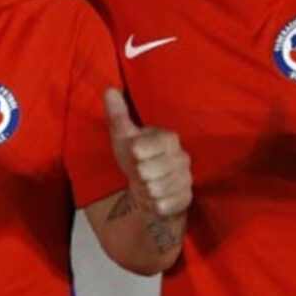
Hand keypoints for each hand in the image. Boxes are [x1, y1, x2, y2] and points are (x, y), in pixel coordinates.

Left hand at [105, 87, 191, 216]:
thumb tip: (108, 90)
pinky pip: (162, 205)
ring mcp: (186, 179)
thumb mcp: (123, 136)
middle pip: (147, 171)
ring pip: (154, 189)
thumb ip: (118, 114)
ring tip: (146, 183)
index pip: (141, 148)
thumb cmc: (135, 157)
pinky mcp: (186, 198)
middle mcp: (182, 158)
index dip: (133, 154)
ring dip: (143, 189)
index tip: (134, 154)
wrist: (148, 185)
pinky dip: (152, 203)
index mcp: (169, 139)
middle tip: (139, 171)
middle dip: (136, 174)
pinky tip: (153, 196)